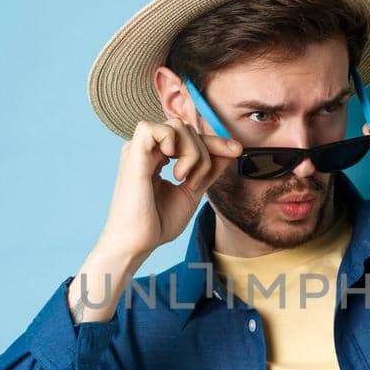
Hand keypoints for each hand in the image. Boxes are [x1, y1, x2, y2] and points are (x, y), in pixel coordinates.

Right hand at [98, 119, 242, 261]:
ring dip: (191, 152)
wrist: (137, 244)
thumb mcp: (192, 192)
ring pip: (176, 126)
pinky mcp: (132, 155)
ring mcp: (138, 150)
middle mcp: (146, 149)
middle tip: (194, 182)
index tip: (236, 150)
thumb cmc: (157, 223)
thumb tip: (230, 151)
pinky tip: (172, 168)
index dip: (215, 142)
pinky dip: (170, 141)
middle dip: (204, 153)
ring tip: (183, 178)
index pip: (189, 137)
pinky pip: (152, 128)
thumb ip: (208, 171)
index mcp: (156, 157)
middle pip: (186, 128)